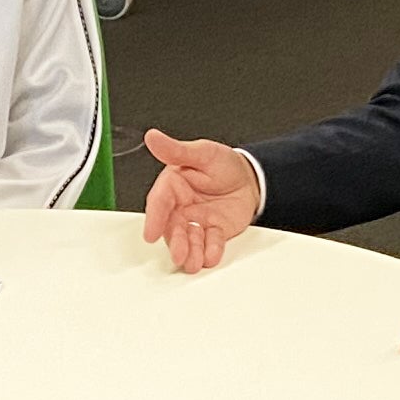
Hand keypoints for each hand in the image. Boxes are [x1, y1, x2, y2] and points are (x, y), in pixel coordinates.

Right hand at [139, 130, 261, 273]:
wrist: (250, 179)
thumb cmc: (223, 164)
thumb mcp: (202, 152)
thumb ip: (176, 150)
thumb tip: (153, 137)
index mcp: (172, 186)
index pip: (159, 203)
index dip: (154, 218)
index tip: (150, 233)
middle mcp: (180, 208)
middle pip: (172, 228)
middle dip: (175, 243)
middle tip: (179, 254)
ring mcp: (196, 222)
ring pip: (189, 241)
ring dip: (190, 253)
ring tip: (193, 262)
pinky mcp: (213, 233)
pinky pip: (211, 244)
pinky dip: (211, 251)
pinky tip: (211, 255)